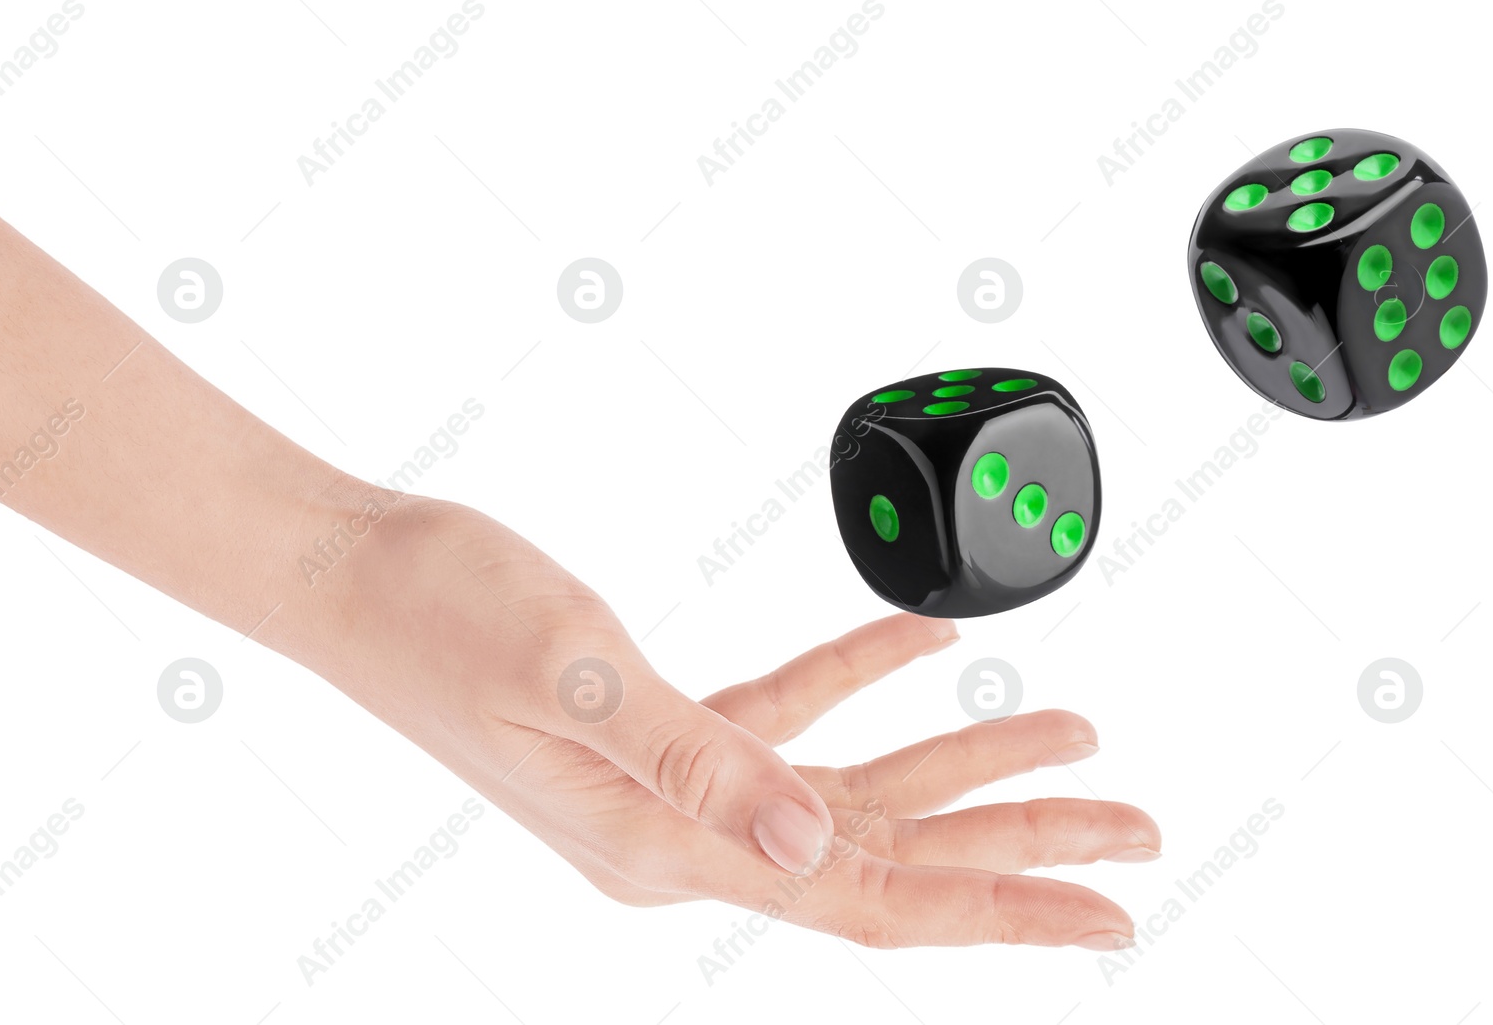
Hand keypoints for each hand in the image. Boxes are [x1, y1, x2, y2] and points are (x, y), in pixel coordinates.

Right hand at [324, 497, 1158, 949]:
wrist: (359, 578)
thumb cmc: (445, 620)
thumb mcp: (579, 681)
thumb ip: (704, 766)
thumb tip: (816, 852)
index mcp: (669, 848)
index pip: (874, 902)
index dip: (1005, 909)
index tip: (1109, 913)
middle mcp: (686, 837)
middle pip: (892, 856)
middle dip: (1020, 838)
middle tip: (1133, 827)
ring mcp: (677, 789)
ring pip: (857, 795)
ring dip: (962, 763)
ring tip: (1069, 734)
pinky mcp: (666, 730)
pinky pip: (793, 720)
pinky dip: (864, 684)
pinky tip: (925, 651)